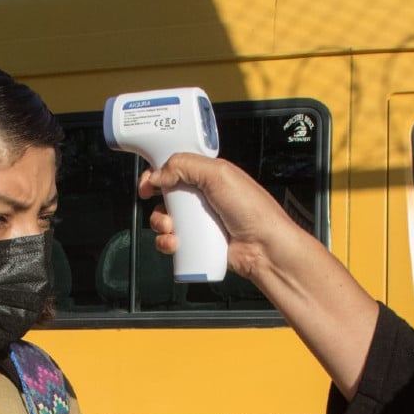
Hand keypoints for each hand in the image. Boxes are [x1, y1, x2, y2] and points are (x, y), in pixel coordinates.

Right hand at [140, 154, 297, 278]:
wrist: (265, 248)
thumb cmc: (252, 210)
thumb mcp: (219, 174)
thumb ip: (185, 165)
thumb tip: (158, 175)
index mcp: (210, 175)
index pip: (176, 168)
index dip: (158, 173)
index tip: (148, 182)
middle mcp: (204, 197)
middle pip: (166, 194)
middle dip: (156, 201)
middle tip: (156, 205)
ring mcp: (200, 221)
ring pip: (166, 219)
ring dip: (159, 223)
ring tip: (171, 228)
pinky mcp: (198, 242)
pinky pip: (172, 241)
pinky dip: (166, 242)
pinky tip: (173, 243)